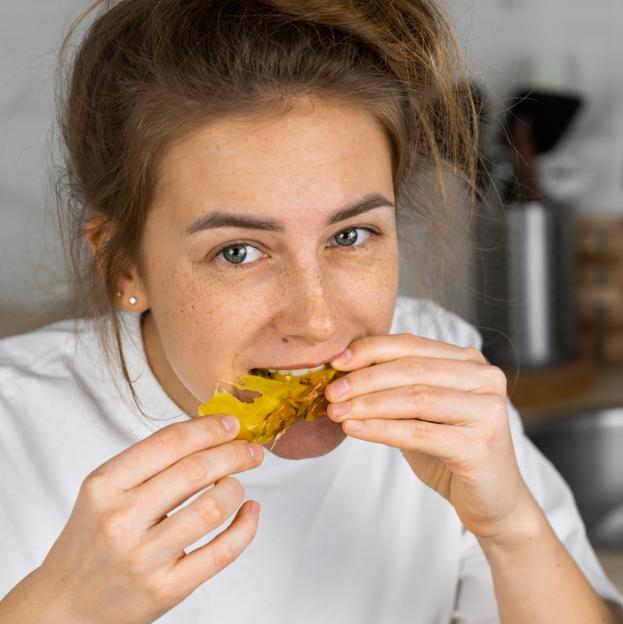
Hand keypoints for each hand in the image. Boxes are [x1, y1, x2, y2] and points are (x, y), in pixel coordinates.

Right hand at [26, 416, 262, 623]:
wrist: (65, 605)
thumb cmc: (92, 541)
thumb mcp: (104, 492)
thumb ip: (149, 462)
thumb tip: (208, 434)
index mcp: (105, 485)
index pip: (169, 442)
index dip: (208, 429)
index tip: (231, 425)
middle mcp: (121, 519)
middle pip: (196, 471)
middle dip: (234, 454)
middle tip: (251, 451)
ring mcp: (143, 557)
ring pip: (212, 508)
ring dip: (235, 489)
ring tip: (236, 485)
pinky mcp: (166, 589)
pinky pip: (221, 552)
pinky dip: (246, 528)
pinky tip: (249, 513)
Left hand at [325, 333, 537, 540]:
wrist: (493, 501)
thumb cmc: (450, 450)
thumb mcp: (421, 412)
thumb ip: (394, 389)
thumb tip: (342, 374)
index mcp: (469, 362)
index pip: (411, 344)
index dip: (370, 350)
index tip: (335, 362)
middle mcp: (484, 379)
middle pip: (412, 368)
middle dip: (364, 378)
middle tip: (330, 391)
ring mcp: (487, 411)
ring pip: (415, 397)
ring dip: (368, 403)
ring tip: (336, 411)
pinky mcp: (480, 445)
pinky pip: (419, 432)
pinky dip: (380, 429)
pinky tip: (353, 429)